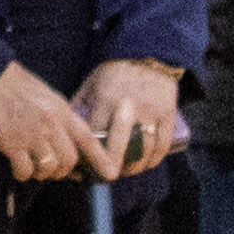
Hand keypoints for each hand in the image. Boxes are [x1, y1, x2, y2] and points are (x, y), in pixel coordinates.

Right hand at [0, 59, 90, 181]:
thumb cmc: (14, 86)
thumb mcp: (46, 96)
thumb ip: (59, 117)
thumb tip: (66, 138)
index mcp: (62, 111)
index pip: (88, 138)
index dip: (99, 158)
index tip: (109, 173)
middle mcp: (51, 124)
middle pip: (69, 159)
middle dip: (62, 171)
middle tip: (51, 170)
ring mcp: (32, 135)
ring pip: (48, 168)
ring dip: (41, 173)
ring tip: (31, 167)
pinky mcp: (11, 143)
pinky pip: (25, 170)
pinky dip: (22, 174)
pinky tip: (16, 167)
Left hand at [75, 60, 186, 175]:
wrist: (151, 56)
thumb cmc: (116, 72)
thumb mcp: (92, 83)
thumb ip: (80, 105)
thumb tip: (65, 130)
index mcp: (106, 99)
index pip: (96, 135)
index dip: (90, 154)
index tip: (84, 167)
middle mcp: (129, 107)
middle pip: (120, 147)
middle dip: (112, 167)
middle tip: (106, 177)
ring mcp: (151, 112)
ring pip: (143, 150)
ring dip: (133, 167)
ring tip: (124, 172)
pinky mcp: (168, 115)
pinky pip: (162, 145)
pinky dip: (153, 160)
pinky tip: (144, 165)